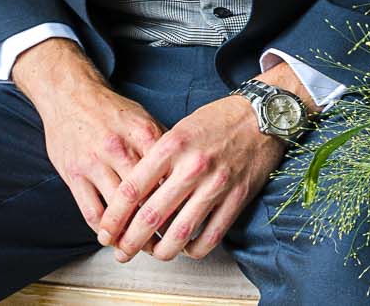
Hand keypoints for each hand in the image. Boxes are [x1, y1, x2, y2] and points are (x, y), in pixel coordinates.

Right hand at [11, 38, 165, 236]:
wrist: (70, 95)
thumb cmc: (110, 110)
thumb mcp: (142, 119)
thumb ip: (162, 146)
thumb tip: (182, 174)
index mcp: (142, 133)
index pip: (166, 175)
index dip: (178, 202)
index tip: (186, 221)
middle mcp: (119, 148)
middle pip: (144, 197)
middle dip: (156, 226)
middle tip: (165, 245)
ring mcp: (94, 163)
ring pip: (116, 210)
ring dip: (128, 235)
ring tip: (138, 248)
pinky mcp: (73, 175)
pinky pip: (90, 211)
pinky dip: (102, 230)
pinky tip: (111, 237)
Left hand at [99, 66, 303, 261]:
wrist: (263, 114)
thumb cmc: (218, 120)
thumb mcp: (179, 130)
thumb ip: (157, 161)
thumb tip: (136, 199)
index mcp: (172, 146)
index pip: (132, 190)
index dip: (114, 217)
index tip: (106, 231)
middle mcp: (192, 167)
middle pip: (150, 218)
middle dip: (130, 242)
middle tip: (121, 252)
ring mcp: (216, 184)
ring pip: (179, 234)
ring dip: (160, 252)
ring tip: (152, 254)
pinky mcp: (237, 198)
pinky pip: (210, 237)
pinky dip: (194, 250)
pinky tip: (186, 247)